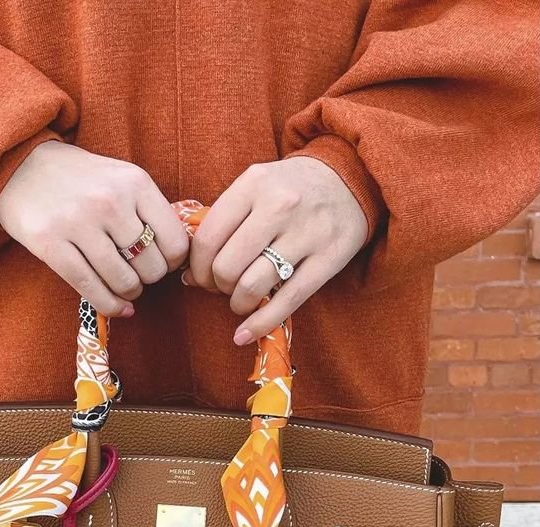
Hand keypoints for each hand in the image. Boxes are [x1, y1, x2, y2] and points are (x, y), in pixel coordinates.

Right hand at [0, 142, 189, 316]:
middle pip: (151, 267)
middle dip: (148, 279)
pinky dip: (109, 305)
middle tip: (137, 274)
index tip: (160, 262)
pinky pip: (91, 289)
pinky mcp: (51, 244)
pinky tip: (117, 307)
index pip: (175, 242)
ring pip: (124, 282)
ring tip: (124, 286)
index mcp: (135, 182)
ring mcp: (78, 223)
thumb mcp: (121, 179)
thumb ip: (149, 211)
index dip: (172, 262)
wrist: (22, 166)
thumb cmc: (82, 180)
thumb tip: (178, 260)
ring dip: (129, 293)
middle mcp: (109, 201)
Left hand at [183, 157, 368, 343]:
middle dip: (217, 287)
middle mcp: (279, 206)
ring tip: (241, 301)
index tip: (200, 277)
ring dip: (238, 304)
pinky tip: (244, 334)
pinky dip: (259, 324)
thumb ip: (224, 222)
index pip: (207, 238)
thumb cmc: (291, 189)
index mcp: (254, 184)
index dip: (196, 268)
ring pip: (252, 286)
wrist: (350, 180)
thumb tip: (189, 275)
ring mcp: (306, 233)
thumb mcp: (255, 187)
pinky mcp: (328, 259)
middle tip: (223, 288)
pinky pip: (286, 301)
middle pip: (227, 267)